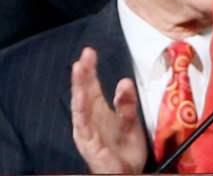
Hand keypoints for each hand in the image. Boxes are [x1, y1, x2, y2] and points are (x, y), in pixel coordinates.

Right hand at [70, 47, 146, 173]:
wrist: (128, 172)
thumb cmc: (125, 148)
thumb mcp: (131, 120)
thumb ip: (127, 102)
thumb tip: (124, 81)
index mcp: (99, 111)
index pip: (92, 86)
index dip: (90, 70)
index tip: (90, 52)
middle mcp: (90, 119)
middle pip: (83, 93)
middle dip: (83, 74)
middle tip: (84, 56)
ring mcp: (87, 132)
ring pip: (80, 106)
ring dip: (79, 88)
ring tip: (78, 70)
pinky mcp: (89, 144)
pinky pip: (84, 127)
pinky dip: (81, 112)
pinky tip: (81, 98)